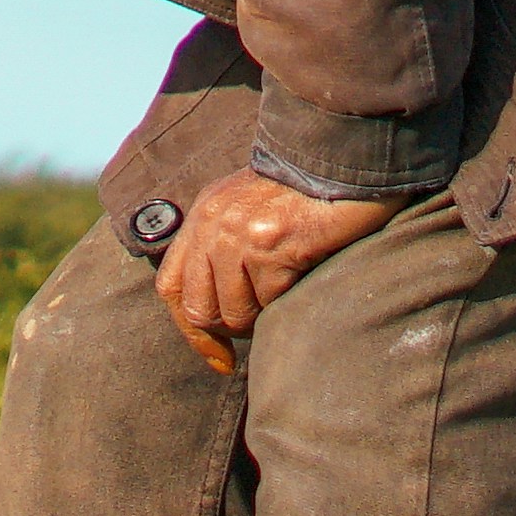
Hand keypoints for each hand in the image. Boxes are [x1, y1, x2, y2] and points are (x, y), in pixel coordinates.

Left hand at [155, 171, 402, 374]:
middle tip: (260, 324)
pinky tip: (304, 270)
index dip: (191, 330)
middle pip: (197, 309)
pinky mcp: (269, 244)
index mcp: (201, 218)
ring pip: (235, 313)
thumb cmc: (305, 192)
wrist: (344, 156)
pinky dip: (288, 297)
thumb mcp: (248, 210)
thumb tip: (219, 313)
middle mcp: (211, 225)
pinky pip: (271, 299)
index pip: (171, 287)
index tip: (220, 358)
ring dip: (262, 316)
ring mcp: (236, 235)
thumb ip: (224, 248)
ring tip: (286, 288)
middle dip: (230, 329)